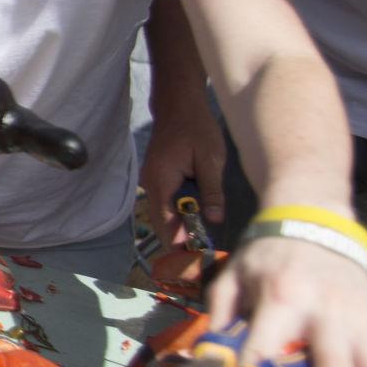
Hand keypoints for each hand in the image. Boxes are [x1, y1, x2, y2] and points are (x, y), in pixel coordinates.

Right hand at [138, 100, 226, 247]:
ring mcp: (153, 181)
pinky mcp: (159, 178)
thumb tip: (215, 220)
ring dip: (180, 229)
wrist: (179, 104)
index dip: (178, 244)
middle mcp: (151, 184)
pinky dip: (179, 215)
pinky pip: (167, 203)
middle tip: (201, 259)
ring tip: (201, 245)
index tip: (192, 263)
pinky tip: (196, 222)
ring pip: (164, 214)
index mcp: (162, 181)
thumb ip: (212, 191)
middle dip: (180, 241)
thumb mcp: (211, 160)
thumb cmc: (196, 127)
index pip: (165, 223)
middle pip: (162, 223)